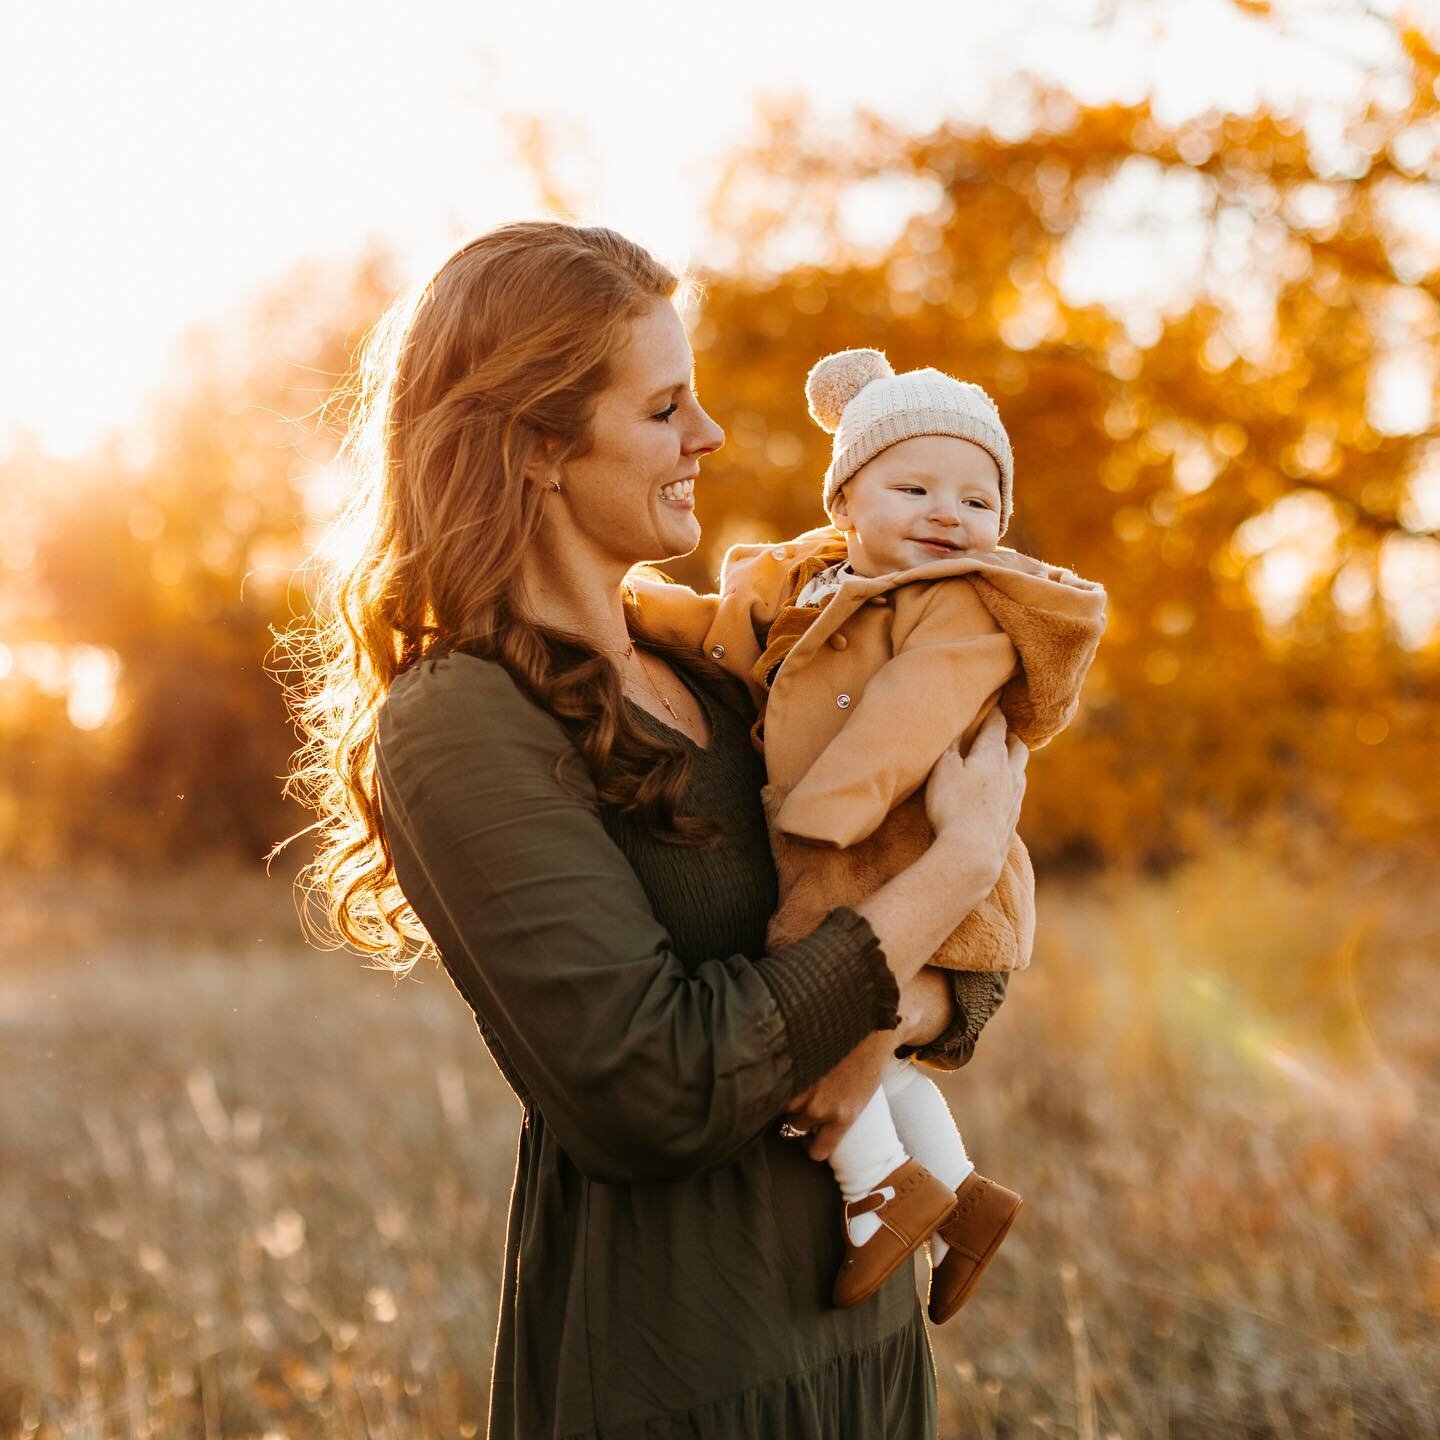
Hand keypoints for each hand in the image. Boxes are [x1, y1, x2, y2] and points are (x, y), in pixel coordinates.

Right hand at [781, 1027, 897, 1162]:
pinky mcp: (796, 1065)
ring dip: (788, 1097)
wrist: (871, 1028)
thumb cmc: (871, 1058)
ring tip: (797, 1085)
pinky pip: (779, 1082)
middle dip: (798, 1119)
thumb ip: (841, 1112)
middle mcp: (820, 1107)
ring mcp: (805, 1086)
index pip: (817, 1151)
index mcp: (843, 1117)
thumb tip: (824, 1118)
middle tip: (803, 1107)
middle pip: (794, 1126)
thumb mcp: (863, 1095)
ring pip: (783, 1104)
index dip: (812, 1146)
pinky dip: (782, 1078)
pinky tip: (788, 1071)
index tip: (811, 1139)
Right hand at [924, 707, 1026, 883]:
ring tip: (1007, 759)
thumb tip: (957, 726)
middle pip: (1018, 747)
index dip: (994, 712)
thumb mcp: (943, 770)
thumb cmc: (952, 807)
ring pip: (1020, 771)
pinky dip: (1012, 787)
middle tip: (1003, 729)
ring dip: (1014, 761)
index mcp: (992, 756)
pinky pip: (1016, 796)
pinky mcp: (1012, 821)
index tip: (994, 699)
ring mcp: (1014, 799)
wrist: (972, 852)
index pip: (997, 726)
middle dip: (1011, 735)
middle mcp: (1010, 774)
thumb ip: (950, 747)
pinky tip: (1005, 794)